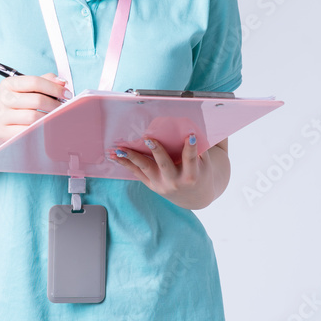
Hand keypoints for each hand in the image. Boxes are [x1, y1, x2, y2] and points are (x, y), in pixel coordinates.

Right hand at [0, 72, 70, 147]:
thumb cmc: (14, 106)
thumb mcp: (24, 89)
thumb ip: (43, 81)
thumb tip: (61, 81)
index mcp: (8, 84)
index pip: (35, 82)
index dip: (54, 87)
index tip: (66, 93)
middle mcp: (3, 99)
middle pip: (37, 100)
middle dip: (55, 104)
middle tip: (64, 108)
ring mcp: (2, 116)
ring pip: (34, 117)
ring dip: (50, 118)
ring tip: (56, 117)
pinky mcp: (4, 132)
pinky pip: (28, 131)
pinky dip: (41, 129)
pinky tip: (46, 127)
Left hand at [108, 136, 230, 209]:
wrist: (193, 196)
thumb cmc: (200, 173)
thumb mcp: (205, 163)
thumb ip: (199, 147)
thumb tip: (194, 124)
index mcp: (191, 176)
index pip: (191, 160)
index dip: (191, 148)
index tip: (190, 136)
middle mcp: (175, 181)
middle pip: (164, 164)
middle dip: (157, 151)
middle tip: (148, 138)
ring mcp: (161, 184)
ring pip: (145, 168)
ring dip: (132, 157)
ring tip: (120, 149)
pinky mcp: (151, 184)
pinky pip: (137, 172)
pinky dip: (125, 163)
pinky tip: (115, 155)